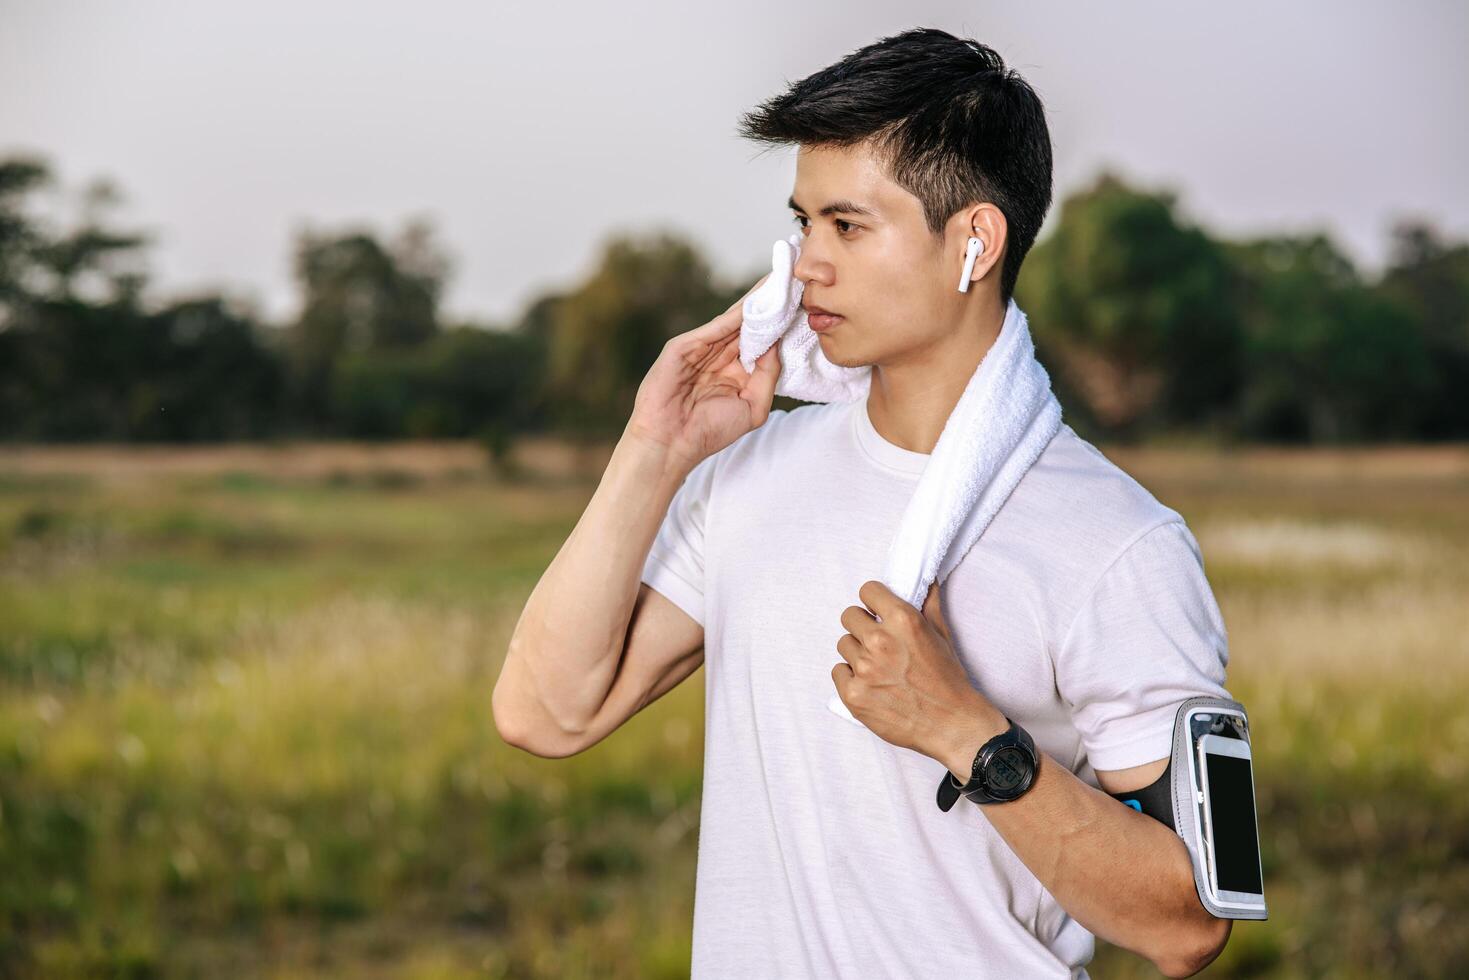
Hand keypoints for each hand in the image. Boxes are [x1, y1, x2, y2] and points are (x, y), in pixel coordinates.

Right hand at [625, 273, 781, 472]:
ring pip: (732, 320)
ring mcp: (699, 349)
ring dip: (754, 302)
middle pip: (748, 323)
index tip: (802, 302)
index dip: (779, 322)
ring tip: (778, 280)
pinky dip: (733, 316)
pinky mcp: (683, 347)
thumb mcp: (753, 406)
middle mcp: (718, 355)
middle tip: (794, 277)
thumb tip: (777, 343)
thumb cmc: (709, 432)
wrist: (671, 445)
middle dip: (769, 303)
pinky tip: (754, 303)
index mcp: (734, 370)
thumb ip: (768, 376)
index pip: (760, 340)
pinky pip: (713, 329)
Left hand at [832, 581, 1005, 764]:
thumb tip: (927, 581)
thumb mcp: (942, 636)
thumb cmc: (948, 680)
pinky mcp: (853, 694)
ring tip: (878, 668)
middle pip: (849, 615)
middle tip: (877, 643)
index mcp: (903, 621)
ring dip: (857, 652)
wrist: (951, 724)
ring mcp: (864, 669)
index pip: (867, 591)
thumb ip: (929, 605)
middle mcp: (880, 641)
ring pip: (843, 644)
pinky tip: (870, 685)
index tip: (877, 612)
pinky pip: (837, 671)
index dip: (873, 602)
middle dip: (862, 625)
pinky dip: (850, 677)